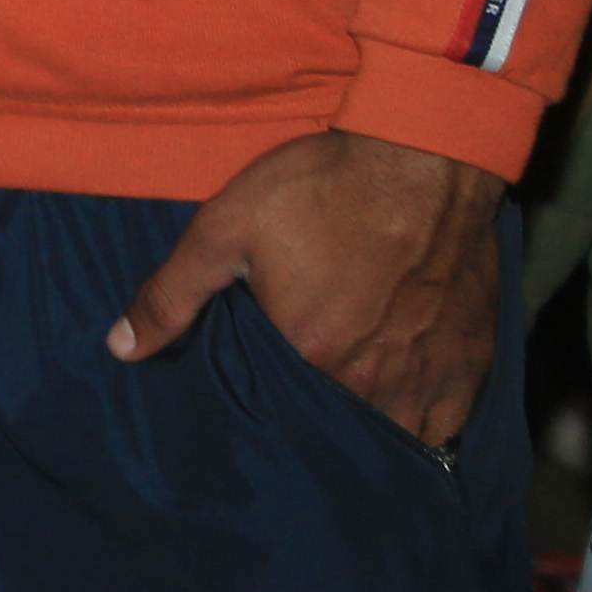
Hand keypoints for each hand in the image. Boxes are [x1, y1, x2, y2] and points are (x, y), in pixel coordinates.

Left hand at [106, 127, 501, 446]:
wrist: (422, 156)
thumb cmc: (321, 187)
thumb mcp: (225, 228)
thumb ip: (171, 296)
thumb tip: (120, 349)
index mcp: (311, 357)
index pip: (280, 410)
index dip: (269, 405)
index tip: (262, 395)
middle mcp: (373, 382)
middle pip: (340, 425)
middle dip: (321, 424)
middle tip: (307, 404)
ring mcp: (429, 377)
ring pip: (397, 434)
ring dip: (373, 429)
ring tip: (352, 411)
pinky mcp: (471, 364)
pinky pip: (448, 425)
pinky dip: (427, 424)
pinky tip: (406, 408)